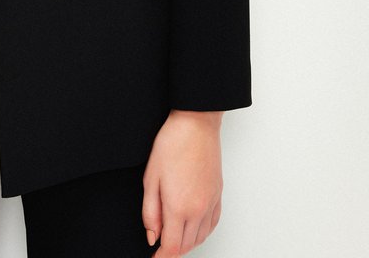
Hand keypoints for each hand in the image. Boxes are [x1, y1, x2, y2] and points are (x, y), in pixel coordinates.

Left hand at [141, 110, 222, 255]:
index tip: (154, 257)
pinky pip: (212, 225)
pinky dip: (202, 233)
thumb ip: (150, 212)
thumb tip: (152, 236)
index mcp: (179, 207)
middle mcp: (198, 210)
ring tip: (173, 237)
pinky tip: (193, 229)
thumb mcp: (150, 178)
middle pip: (186, 246)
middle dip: (172, 250)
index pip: (172, 247)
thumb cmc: (172, 144)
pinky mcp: (218, 195)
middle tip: (159, 245)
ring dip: (186, 244)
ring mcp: (211, 203)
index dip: (161, 257)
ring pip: (200, 238)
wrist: (196, 124)